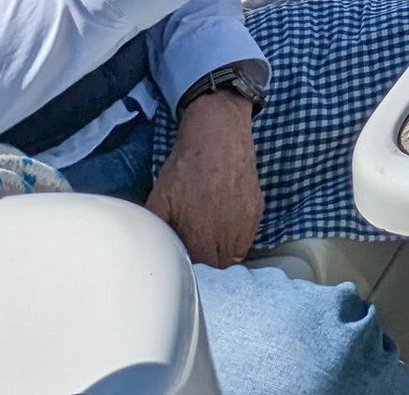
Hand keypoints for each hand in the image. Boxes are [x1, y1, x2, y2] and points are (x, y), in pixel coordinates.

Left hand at [146, 91, 262, 266]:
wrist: (217, 134)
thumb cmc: (184, 170)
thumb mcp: (158, 202)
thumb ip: (156, 236)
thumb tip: (150, 258)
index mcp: (200, 238)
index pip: (198, 274)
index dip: (189, 270)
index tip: (181, 261)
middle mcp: (228, 235)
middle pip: (218, 268)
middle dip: (206, 264)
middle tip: (194, 248)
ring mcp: (246, 222)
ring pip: (236, 254)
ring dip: (222, 252)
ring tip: (208, 236)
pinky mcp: (258, 208)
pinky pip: (248, 235)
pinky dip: (236, 235)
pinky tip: (223, 220)